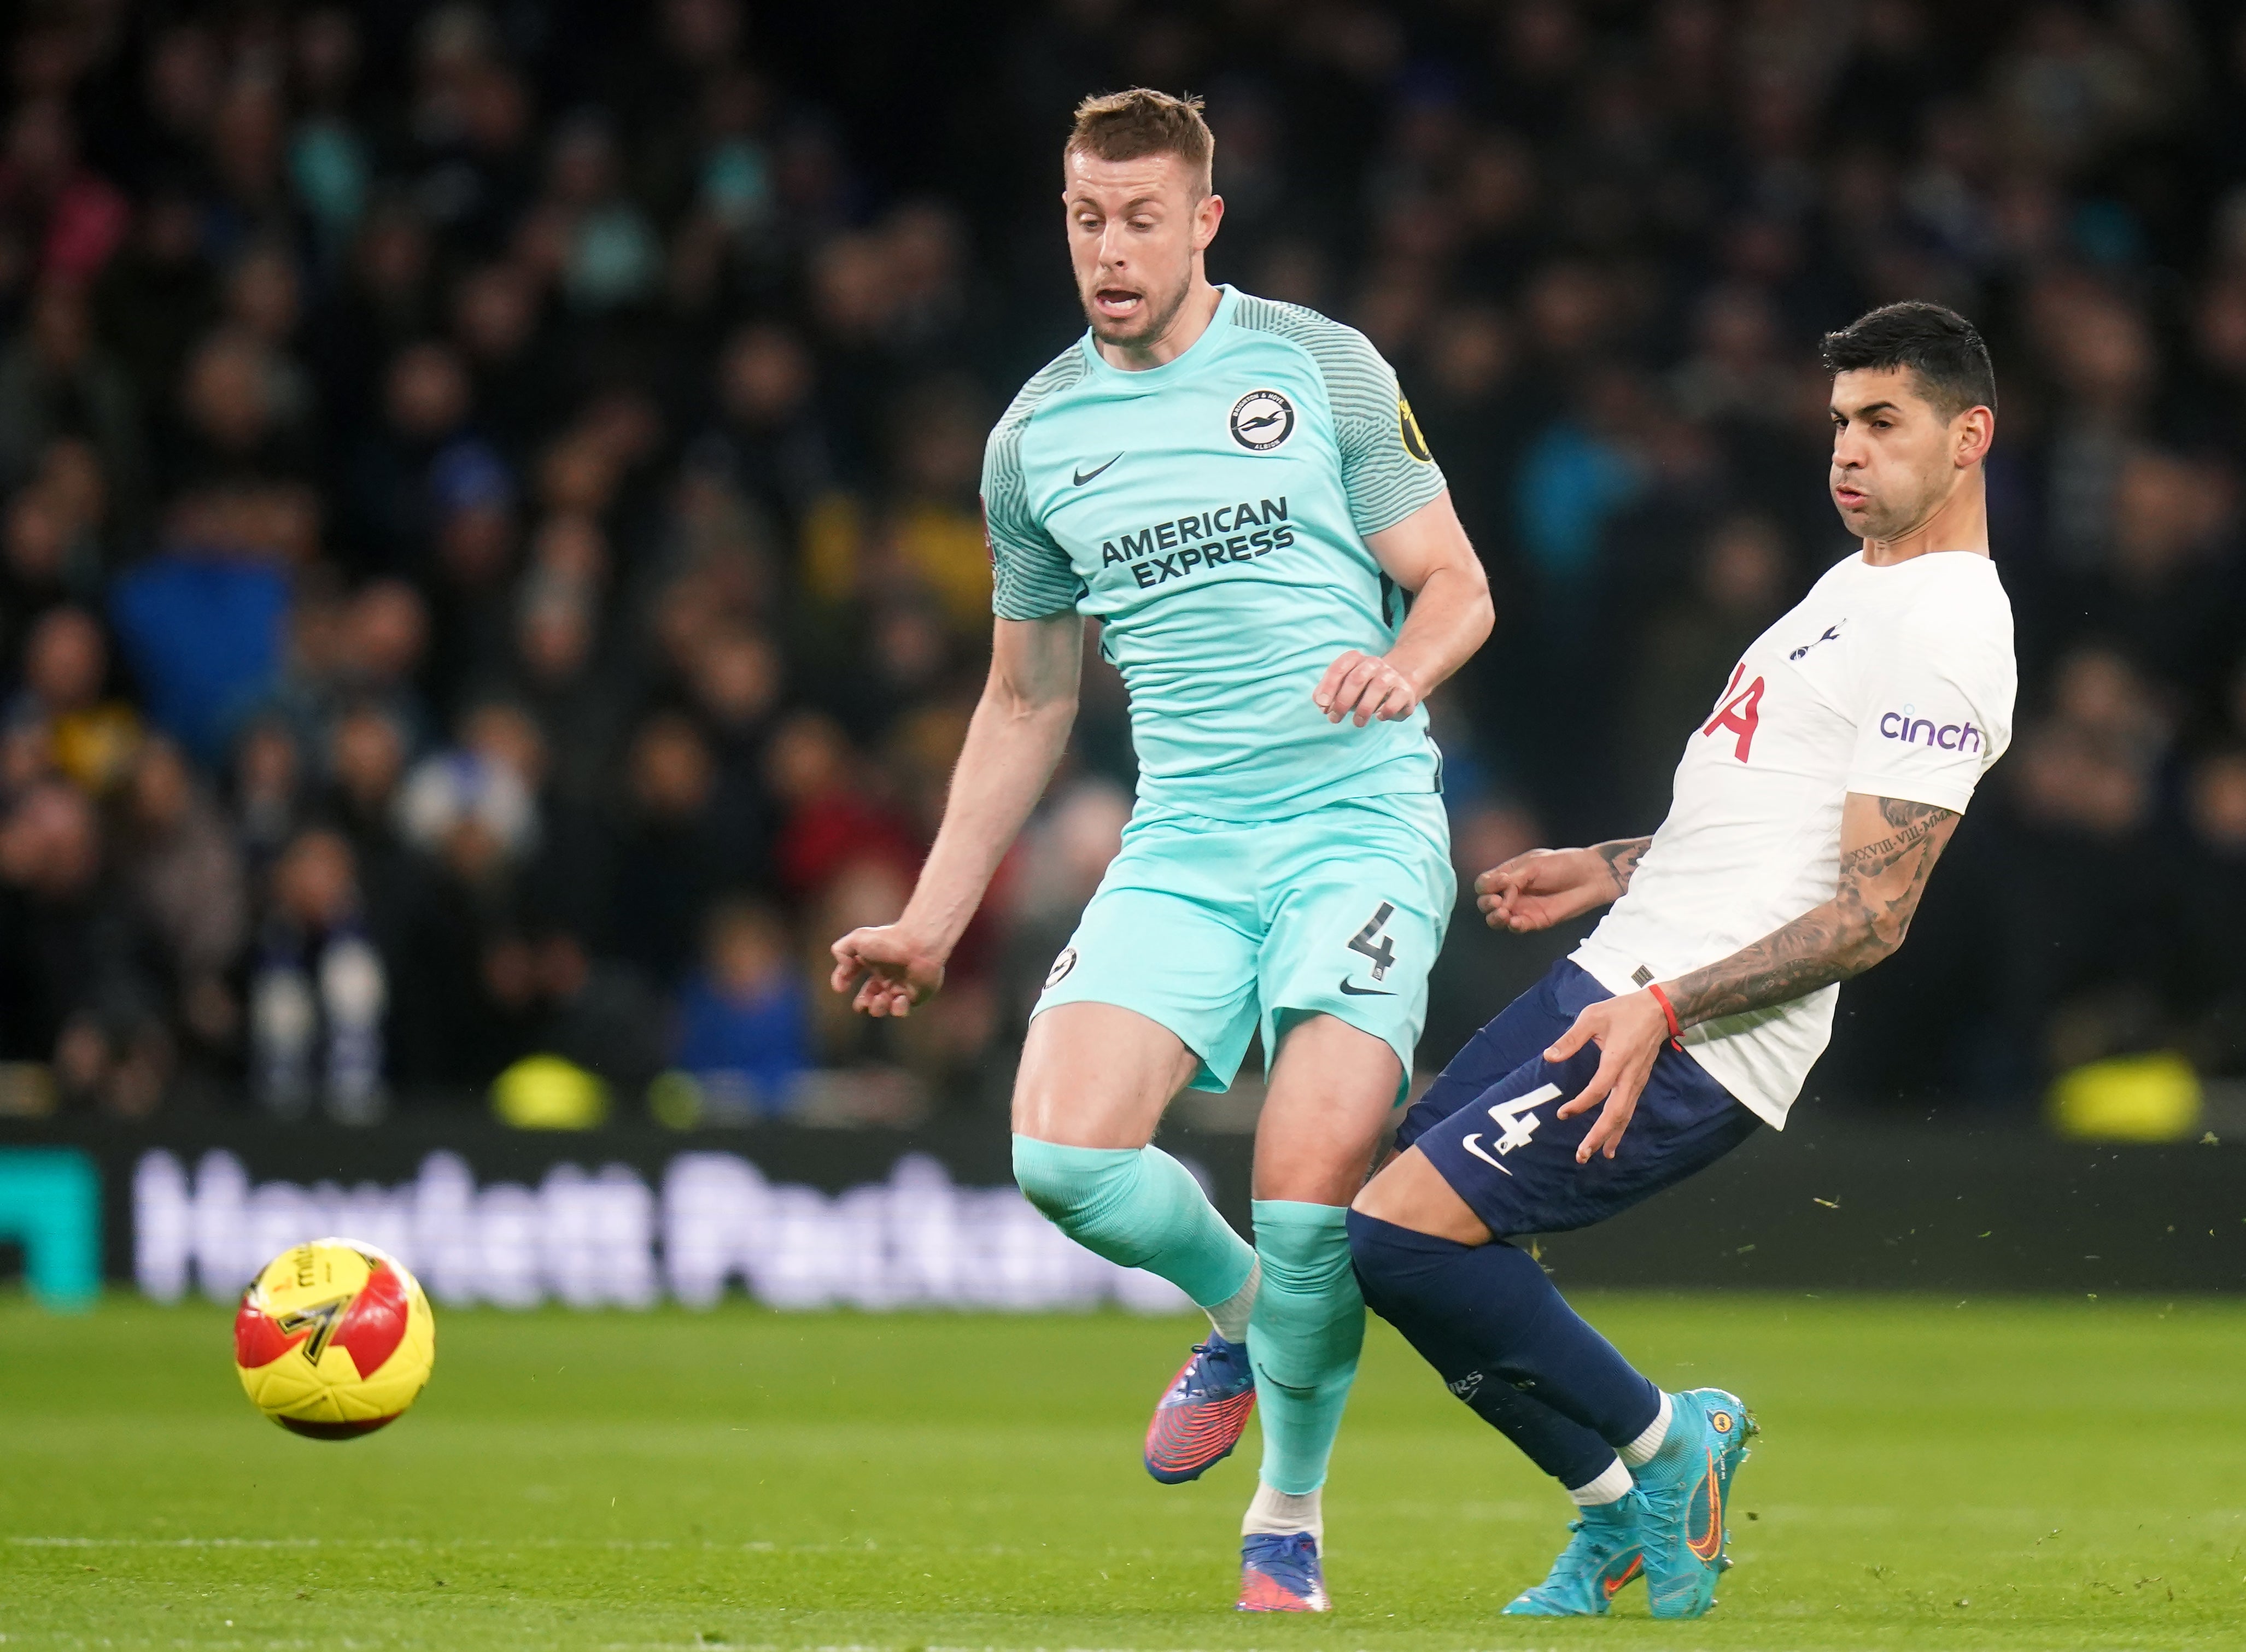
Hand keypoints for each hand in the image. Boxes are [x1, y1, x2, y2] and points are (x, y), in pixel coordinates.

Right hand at [829, 924, 946, 1016]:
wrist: (919, 944)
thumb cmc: (889, 940)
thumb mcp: (857, 940)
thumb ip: (841, 951)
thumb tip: (842, 972)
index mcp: (872, 963)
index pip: (851, 975)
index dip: (842, 981)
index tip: (841, 987)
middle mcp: (886, 976)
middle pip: (868, 1000)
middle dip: (862, 1005)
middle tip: (865, 1001)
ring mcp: (901, 987)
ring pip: (884, 1008)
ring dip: (877, 1008)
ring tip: (882, 998)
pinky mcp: (916, 996)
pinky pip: (903, 1011)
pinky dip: (898, 1009)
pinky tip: (899, 998)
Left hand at [1312, 650, 1420, 726]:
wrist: (1397, 685)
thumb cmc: (1363, 689)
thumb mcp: (1343, 688)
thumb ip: (1327, 694)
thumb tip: (1321, 704)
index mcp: (1355, 660)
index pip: (1339, 668)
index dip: (1328, 686)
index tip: (1323, 704)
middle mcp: (1373, 664)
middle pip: (1357, 678)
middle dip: (1343, 701)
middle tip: (1335, 718)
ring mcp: (1391, 675)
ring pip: (1378, 686)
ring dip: (1364, 708)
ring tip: (1357, 722)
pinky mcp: (1405, 690)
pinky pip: (1397, 698)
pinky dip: (1386, 709)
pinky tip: (1379, 717)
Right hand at [1476, 847, 1607, 931]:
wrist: (1589, 876)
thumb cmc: (1563, 864)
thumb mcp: (1534, 865)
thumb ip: (1513, 879)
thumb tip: (1497, 893)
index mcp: (1508, 875)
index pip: (1485, 883)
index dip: (1487, 885)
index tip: (1502, 881)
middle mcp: (1512, 893)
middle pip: (1485, 903)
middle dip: (1486, 903)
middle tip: (1497, 901)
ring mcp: (1522, 908)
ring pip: (1497, 919)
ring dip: (1495, 918)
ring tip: (1503, 913)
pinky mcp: (1534, 921)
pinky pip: (1517, 927)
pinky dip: (1512, 926)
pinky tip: (1515, 922)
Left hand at [1544, 990, 1670, 1162]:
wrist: (1659, 1011)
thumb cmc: (1624, 1012)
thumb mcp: (1593, 1016)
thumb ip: (1571, 1038)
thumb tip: (1549, 1056)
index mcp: (1617, 1060)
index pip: (1598, 1090)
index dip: (1580, 1105)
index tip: (1562, 1114)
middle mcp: (1630, 1076)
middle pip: (1616, 1113)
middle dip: (1599, 1135)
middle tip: (1582, 1154)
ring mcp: (1637, 1081)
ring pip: (1625, 1115)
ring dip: (1611, 1136)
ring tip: (1598, 1155)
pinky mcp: (1639, 1083)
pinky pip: (1629, 1109)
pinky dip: (1620, 1127)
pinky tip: (1612, 1140)